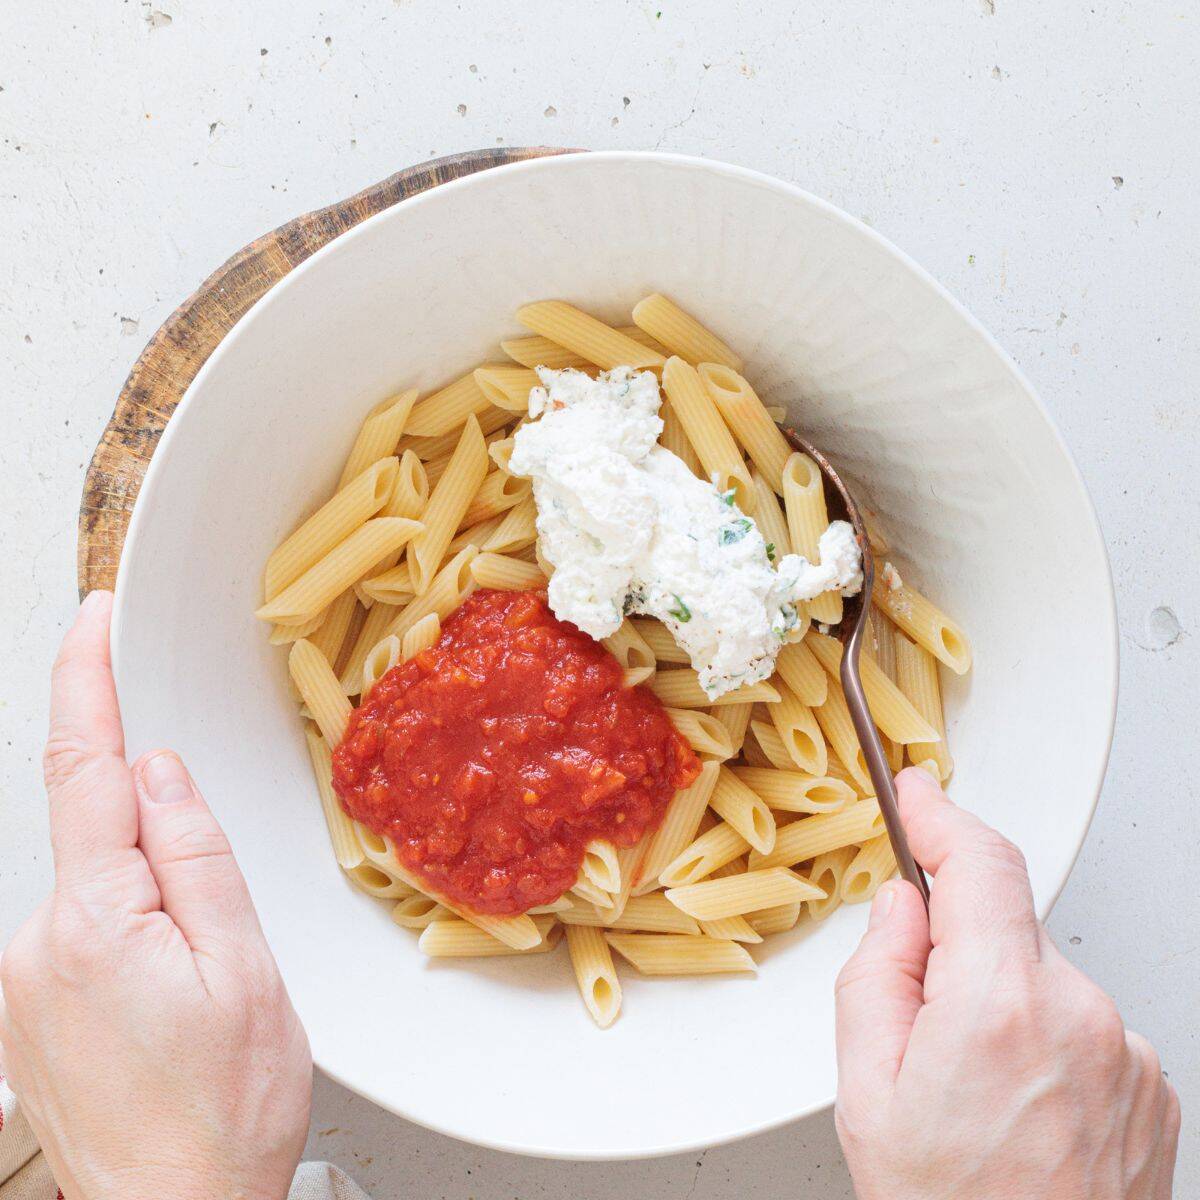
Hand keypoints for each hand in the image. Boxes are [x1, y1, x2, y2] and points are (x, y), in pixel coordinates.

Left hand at [0, 592, 311, 1199]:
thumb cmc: (219, 1113)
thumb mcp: (243, 970)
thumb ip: (197, 856)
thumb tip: (163, 772)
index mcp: (97, 920)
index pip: (86, 766)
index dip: (87, 680)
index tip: (94, 619)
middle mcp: (36, 943)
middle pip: (102, 830)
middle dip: (164, 844)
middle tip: (219, 937)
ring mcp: (22, 979)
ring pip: (102, 886)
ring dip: (156, 904)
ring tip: (201, 999)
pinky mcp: (26, 1006)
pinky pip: (86, 929)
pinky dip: (134, 936)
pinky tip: (167, 1009)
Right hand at [835, 768, 1179, 1199]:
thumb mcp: (866, 1092)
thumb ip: (878, 973)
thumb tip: (902, 908)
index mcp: (999, 1005)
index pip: (978, 864)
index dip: (941, 816)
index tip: (919, 794)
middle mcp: (1079, 1015)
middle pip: (1004, 926)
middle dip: (955, 950)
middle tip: (918, 1030)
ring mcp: (1125, 1052)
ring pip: (1039, 980)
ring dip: (1001, 1006)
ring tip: (976, 1099)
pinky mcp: (1151, 1085)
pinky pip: (1081, 1026)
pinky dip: (1044, 1044)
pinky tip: (1020, 1113)